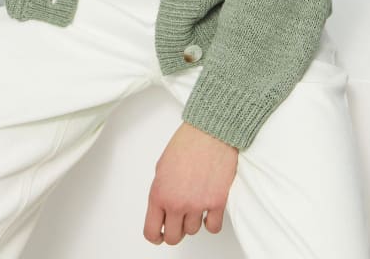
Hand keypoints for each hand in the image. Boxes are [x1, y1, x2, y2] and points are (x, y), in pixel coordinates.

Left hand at [143, 122, 238, 245]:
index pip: (151, 231)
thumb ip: (161, 191)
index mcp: (159, 194)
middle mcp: (176, 203)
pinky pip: (213, 228)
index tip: (160, 234)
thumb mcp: (161, 166)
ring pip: (193, 231)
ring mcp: (197, 205)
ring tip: (196, 201)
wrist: (209, 131)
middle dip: (175, 230)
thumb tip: (163, 207)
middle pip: (173, 237)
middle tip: (179, 219)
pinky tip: (209, 209)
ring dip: (194, 219)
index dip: (156, 236)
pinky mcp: (217, 203)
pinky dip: (211, 221)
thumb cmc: (186, 143)